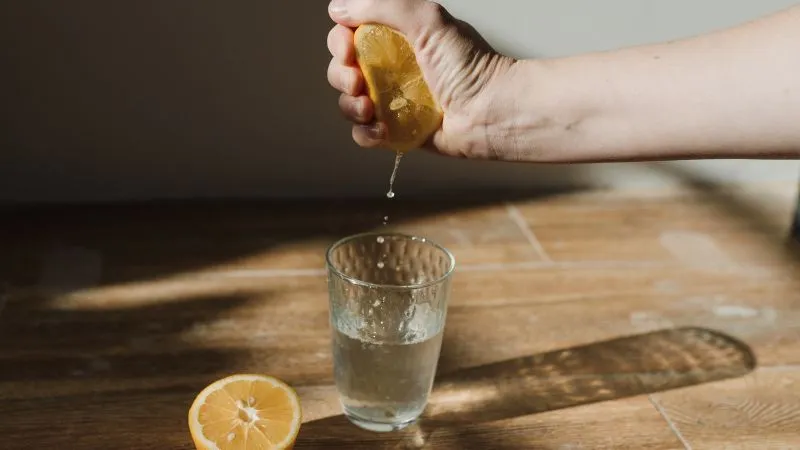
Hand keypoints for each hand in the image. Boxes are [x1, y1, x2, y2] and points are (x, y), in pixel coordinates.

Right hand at [326, 0, 516, 158]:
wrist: (492, 113)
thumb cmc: (471, 67)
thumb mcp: (428, 21)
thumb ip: (383, 6)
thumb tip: (339, 9)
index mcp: (397, 37)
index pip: (349, 34)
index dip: (340, 41)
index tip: (348, 49)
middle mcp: (391, 68)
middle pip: (342, 69)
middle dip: (341, 76)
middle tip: (358, 83)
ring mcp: (393, 100)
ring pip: (348, 103)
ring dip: (350, 106)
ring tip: (369, 109)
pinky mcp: (398, 130)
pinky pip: (364, 133)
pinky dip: (366, 133)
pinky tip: (382, 130)